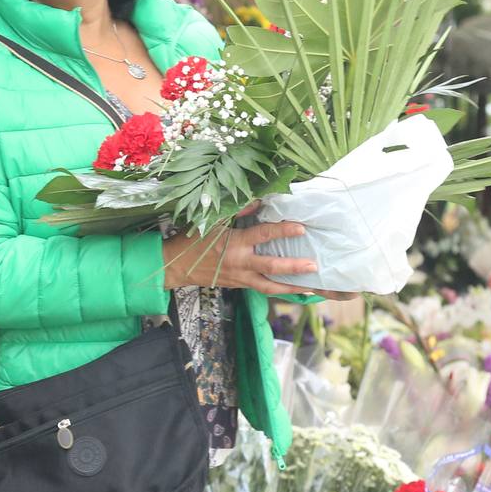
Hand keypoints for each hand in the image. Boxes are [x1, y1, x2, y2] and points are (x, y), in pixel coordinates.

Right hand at [164, 219, 318, 294]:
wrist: (176, 266)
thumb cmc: (192, 240)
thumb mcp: (211, 221)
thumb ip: (237, 212)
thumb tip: (259, 202)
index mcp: (234, 244)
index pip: (263, 235)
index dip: (283, 231)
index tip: (301, 227)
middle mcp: (239, 263)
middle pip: (271, 267)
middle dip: (294, 267)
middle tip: (314, 265)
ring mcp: (240, 278)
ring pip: (269, 286)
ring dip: (291, 287)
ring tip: (310, 286)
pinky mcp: (239, 285)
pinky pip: (261, 289)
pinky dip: (277, 289)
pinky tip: (291, 288)